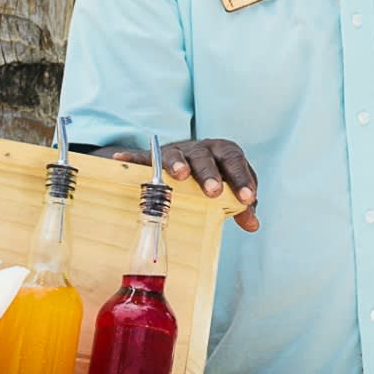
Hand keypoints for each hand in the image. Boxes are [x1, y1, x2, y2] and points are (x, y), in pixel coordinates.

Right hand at [116, 138, 260, 230]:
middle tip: (214, 192)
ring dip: (177, 164)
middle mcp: (200, 149)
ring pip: (176, 156)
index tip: (246, 198)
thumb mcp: (230, 190)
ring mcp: (175, 153)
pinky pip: (140, 158)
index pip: (235, 161)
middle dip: (210, 174)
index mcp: (222, 153)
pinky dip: (130, 158)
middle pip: (206, 157)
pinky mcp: (152, 159)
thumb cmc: (212, 180)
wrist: (184, 164)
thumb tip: (252, 224)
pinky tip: (120, 159)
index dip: (242, 178)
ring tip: (179, 176)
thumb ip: (242, 206)